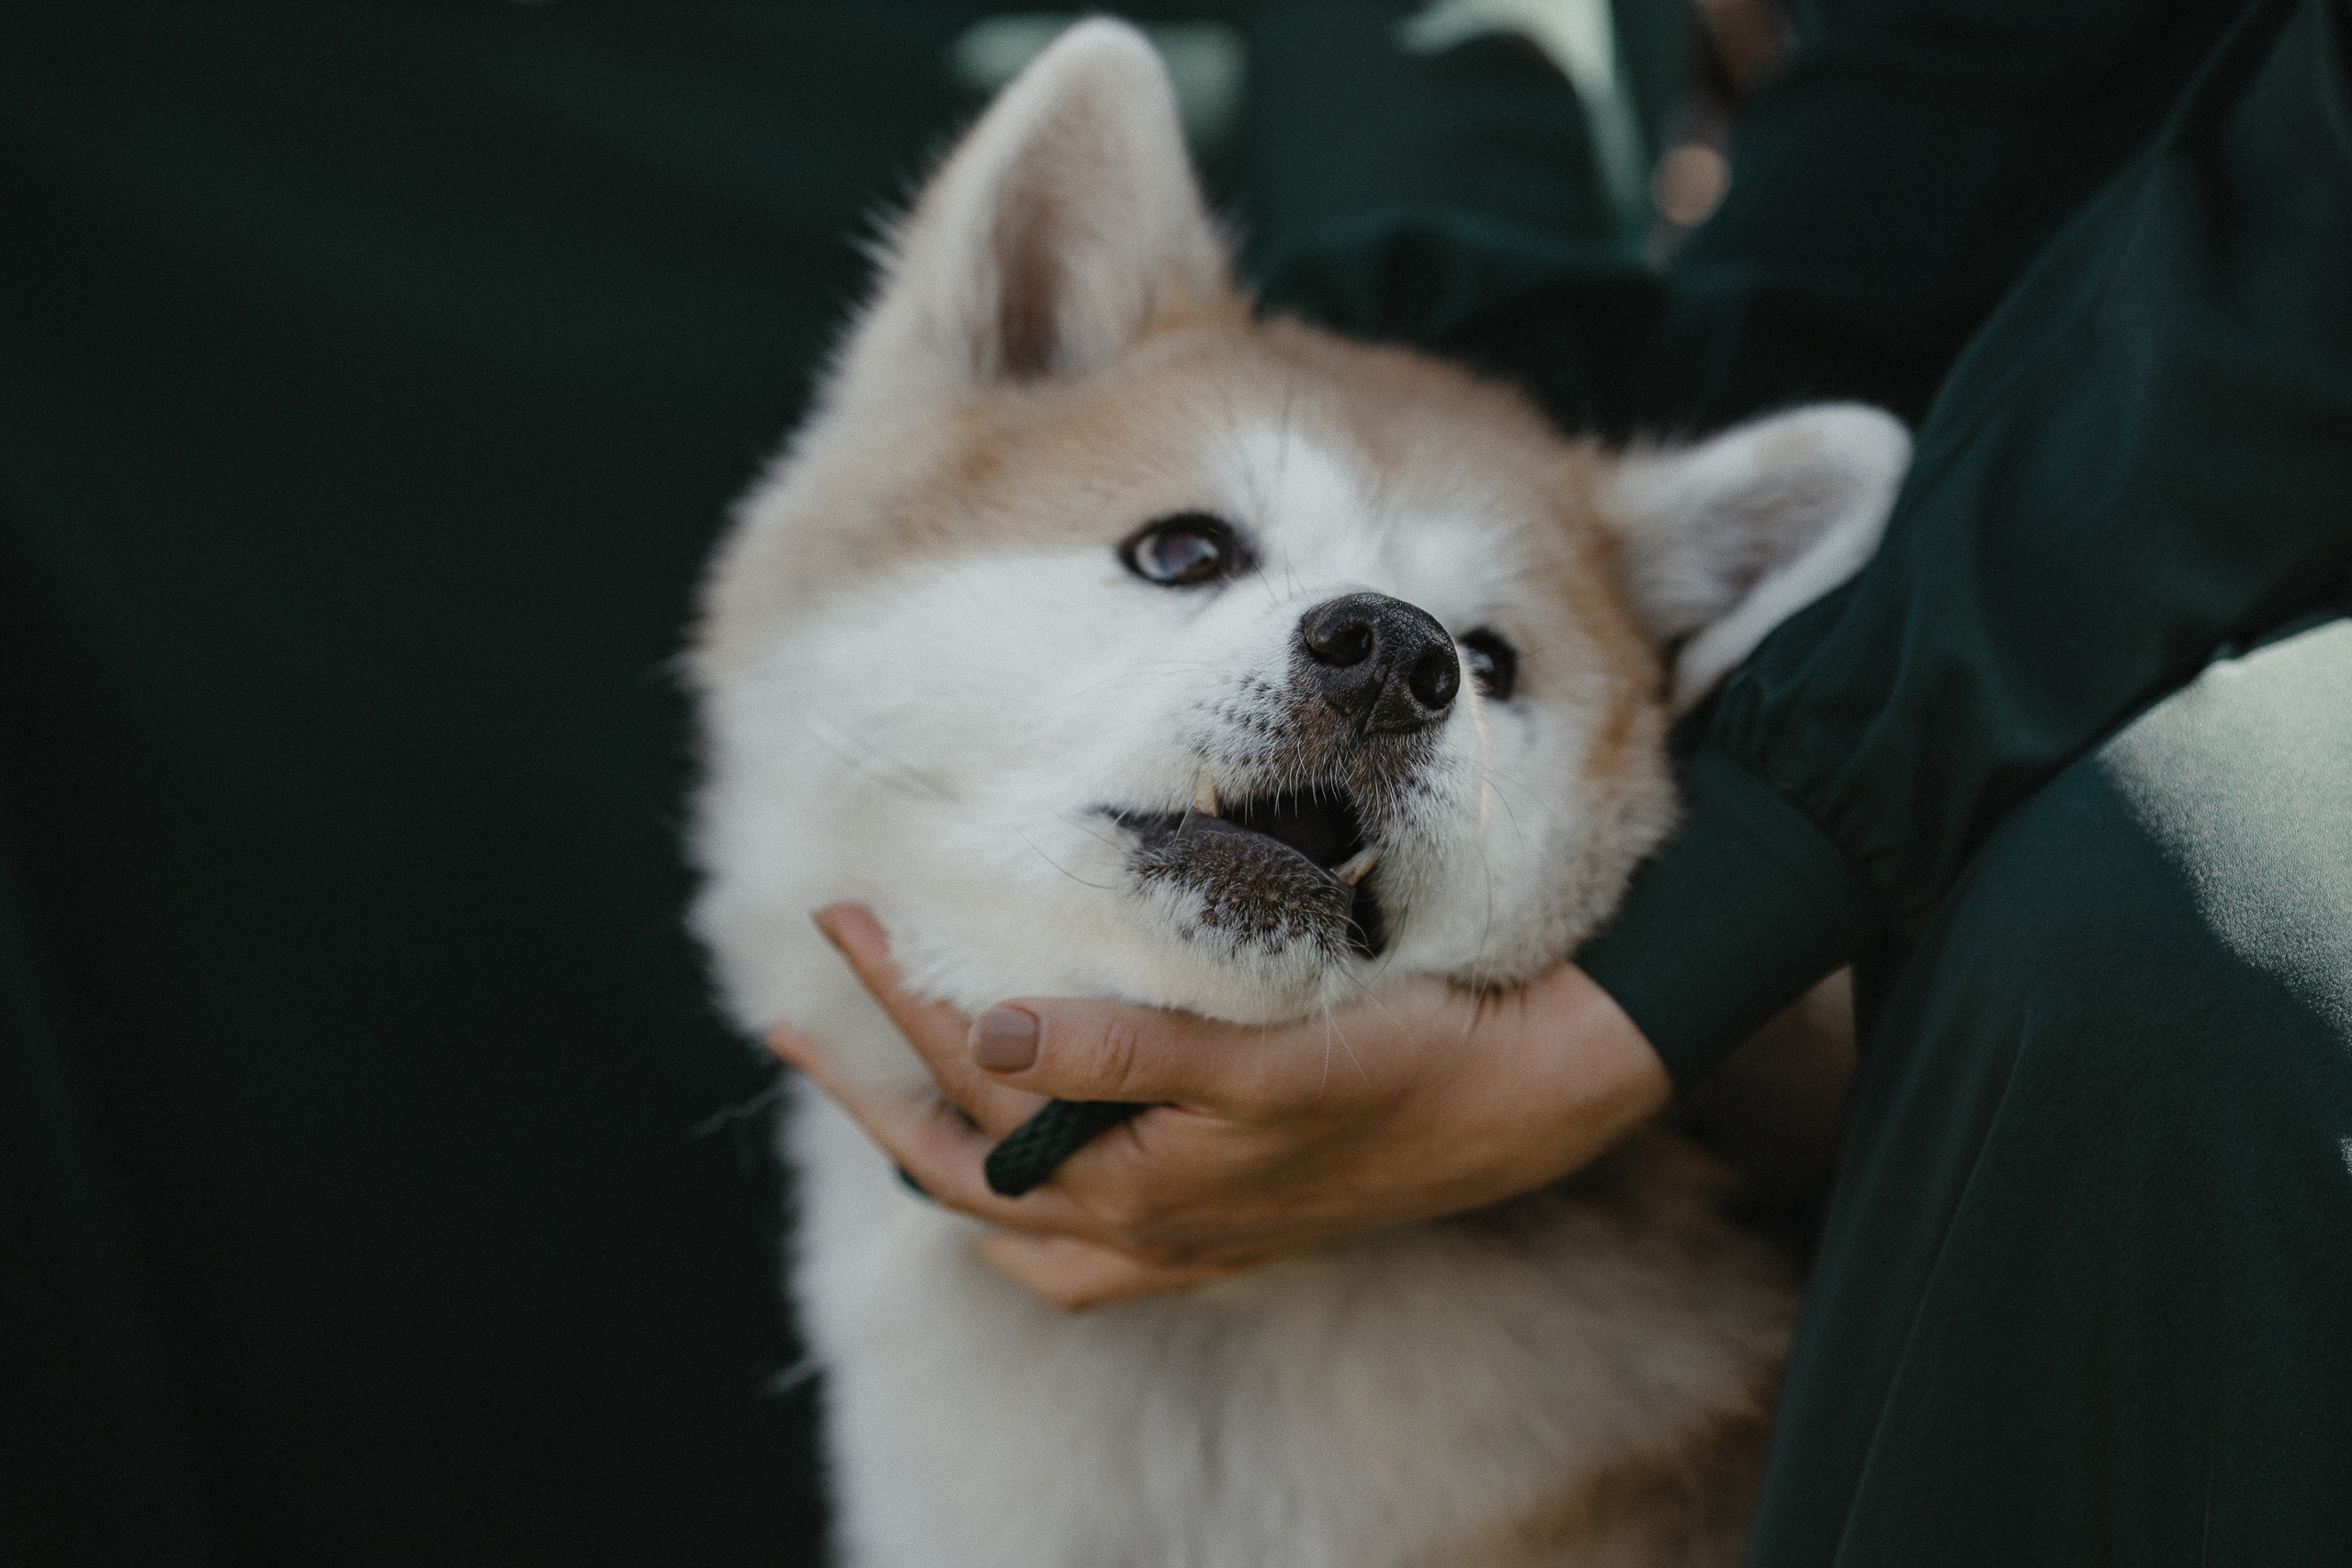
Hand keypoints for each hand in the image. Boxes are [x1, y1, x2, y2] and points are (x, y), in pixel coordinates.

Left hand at [769, 905, 1669, 1310]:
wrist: (1530, 1100)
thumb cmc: (1407, 1068)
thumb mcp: (1264, 1063)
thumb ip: (1122, 1054)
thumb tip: (985, 1037)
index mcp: (1136, 1187)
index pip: (974, 1090)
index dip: (898, 1002)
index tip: (845, 918)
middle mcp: (1143, 1226)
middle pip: (959, 1170)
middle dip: (872, 1089)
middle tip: (798, 1020)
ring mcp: (1178, 1233)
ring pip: (1012, 1214)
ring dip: (934, 1152)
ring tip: (879, 1093)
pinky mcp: (1221, 1217)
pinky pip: (1082, 1247)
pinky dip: (1024, 1210)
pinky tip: (1019, 1174)